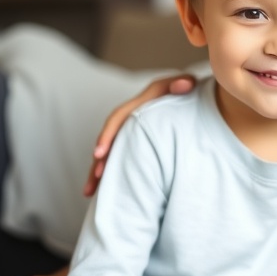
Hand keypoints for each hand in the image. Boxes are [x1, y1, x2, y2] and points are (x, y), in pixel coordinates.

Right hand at [83, 74, 198, 196]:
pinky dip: (110, 174)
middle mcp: (131, 117)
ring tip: (89, 192)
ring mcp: (132, 131)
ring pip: (110, 152)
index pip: (118, 119)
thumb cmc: (187, 90)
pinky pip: (119, 159)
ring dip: (98, 171)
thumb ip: (184, 83)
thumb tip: (184, 85)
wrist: (187, 93)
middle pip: (109, 140)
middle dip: (100, 159)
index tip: (99, 153)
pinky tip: (102, 192)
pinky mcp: (135, 142)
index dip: (108, 135)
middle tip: (96, 177)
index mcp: (139, 104)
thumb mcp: (186, 84)